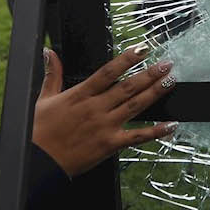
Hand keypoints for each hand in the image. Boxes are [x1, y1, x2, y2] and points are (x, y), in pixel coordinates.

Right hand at [31, 47, 175, 175]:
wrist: (39, 161)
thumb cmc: (39, 131)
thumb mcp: (43, 99)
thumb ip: (52, 74)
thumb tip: (49, 53)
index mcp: (80, 95)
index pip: (108, 72)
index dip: (127, 59)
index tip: (142, 48)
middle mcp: (96, 108)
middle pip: (128, 86)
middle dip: (149, 74)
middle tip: (166, 64)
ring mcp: (105, 126)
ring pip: (135, 105)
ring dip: (155, 92)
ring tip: (170, 81)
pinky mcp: (110, 144)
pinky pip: (137, 137)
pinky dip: (155, 131)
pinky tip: (170, 124)